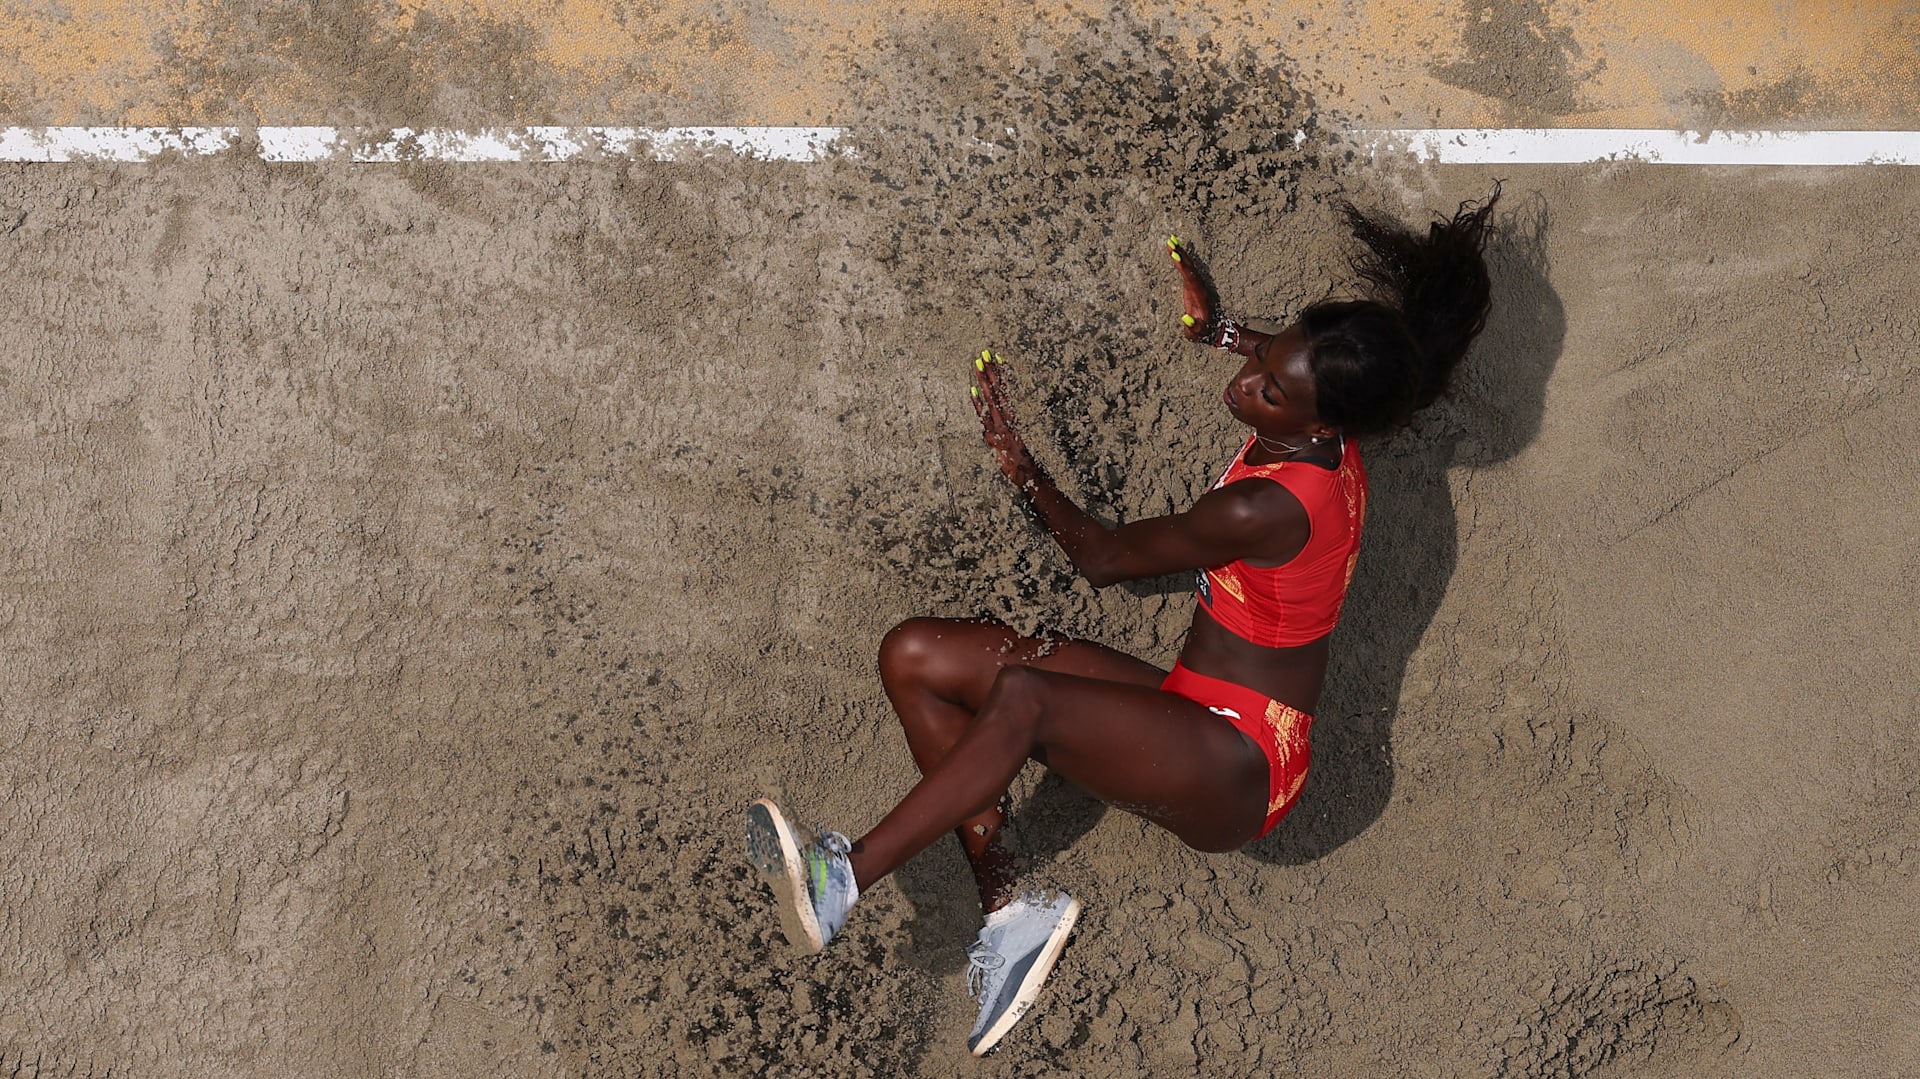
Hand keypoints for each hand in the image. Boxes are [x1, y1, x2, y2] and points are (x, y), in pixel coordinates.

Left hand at [970, 350, 1039, 488]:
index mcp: (1013, 416)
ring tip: (978, 363)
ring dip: (984, 380)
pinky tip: (972, 390)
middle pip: (997, 389)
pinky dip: (978, 404)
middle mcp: (1007, 417)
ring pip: (992, 398)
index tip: (995, 359)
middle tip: (984, 354)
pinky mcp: (995, 435)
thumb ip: (1003, 433)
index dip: (999, 374)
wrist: (1030, 473)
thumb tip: (989, 430)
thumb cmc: (1026, 459)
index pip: (1005, 390)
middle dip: (990, 371)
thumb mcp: (1016, 442)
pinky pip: (984, 416)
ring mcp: (1000, 425)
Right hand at [1167, 235, 1214, 340]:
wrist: (1212, 329)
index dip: (1183, 267)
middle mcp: (1200, 287)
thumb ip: (1192, 326)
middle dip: (1181, 255)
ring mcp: (1197, 285)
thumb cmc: (1202, 331)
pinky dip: (1182, 259)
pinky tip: (1175, 251)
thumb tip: (1186, 318)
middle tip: (1171, 242)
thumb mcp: (1197, 333)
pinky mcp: (1193, 286)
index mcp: (1199, 296)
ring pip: (1189, 266)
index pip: (1190, 278)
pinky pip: (1187, 269)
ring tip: (1171, 241)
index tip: (1176, 256)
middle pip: (1190, 268)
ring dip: (1181, 253)